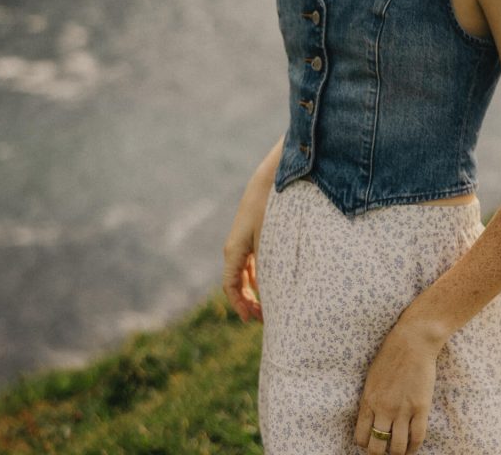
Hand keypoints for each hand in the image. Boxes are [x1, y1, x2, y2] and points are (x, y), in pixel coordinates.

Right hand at [222, 186, 268, 322]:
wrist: (270, 179)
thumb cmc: (269, 210)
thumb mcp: (269, 241)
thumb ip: (267, 267)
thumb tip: (270, 292)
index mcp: (233, 251)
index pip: (230, 286)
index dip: (239, 305)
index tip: (251, 319)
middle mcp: (234, 248)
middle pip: (236, 283)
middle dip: (247, 302)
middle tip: (263, 319)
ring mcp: (243, 241)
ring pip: (244, 273)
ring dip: (253, 290)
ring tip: (267, 306)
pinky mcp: (253, 235)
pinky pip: (251, 262)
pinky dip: (258, 276)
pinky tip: (269, 284)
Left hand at [353, 321, 441, 454]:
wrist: (412, 341)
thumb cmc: (390, 355)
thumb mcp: (372, 378)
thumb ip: (370, 400)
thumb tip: (370, 421)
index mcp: (368, 400)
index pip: (361, 437)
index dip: (365, 444)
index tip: (371, 442)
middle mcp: (384, 409)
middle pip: (377, 447)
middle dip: (379, 453)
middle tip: (384, 450)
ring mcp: (403, 410)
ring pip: (397, 448)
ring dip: (397, 453)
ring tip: (399, 450)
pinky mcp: (420, 408)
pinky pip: (417, 438)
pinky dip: (414, 448)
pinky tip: (412, 447)